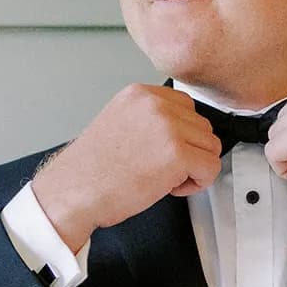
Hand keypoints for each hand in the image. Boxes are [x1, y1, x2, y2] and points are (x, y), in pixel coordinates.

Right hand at [32, 84, 222, 243]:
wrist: (74, 192)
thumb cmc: (92, 171)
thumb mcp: (119, 124)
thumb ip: (149, 119)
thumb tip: (181, 130)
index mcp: (140, 94)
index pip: (187, 107)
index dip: (181, 136)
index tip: (163, 153)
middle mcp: (155, 104)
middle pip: (203, 127)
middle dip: (190, 153)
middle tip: (162, 169)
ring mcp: (168, 127)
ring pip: (211, 148)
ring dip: (194, 168)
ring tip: (164, 178)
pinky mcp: (177, 154)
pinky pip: (211, 168)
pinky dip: (197, 184)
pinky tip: (170, 188)